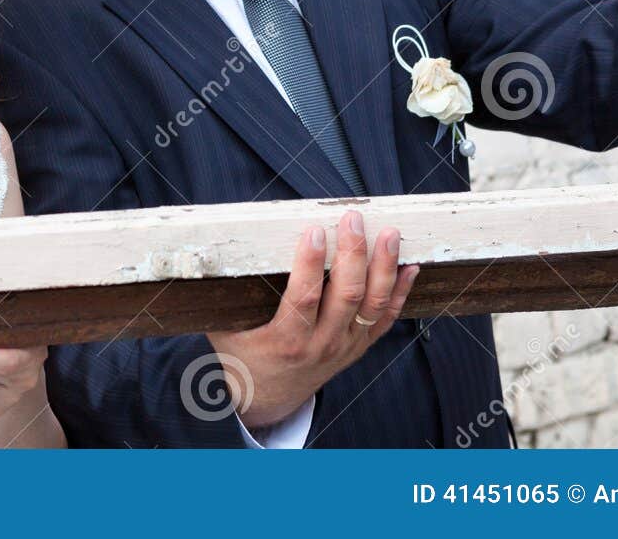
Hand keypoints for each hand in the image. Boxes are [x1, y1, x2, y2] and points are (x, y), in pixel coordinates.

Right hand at [207, 210, 419, 430]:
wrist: (266, 400)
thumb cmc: (241, 356)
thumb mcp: (223, 327)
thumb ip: (224, 292)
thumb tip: (207, 248)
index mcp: (286, 341)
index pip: (305, 298)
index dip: (311, 263)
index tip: (313, 230)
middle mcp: (321, 346)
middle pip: (347, 297)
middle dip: (354, 253)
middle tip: (353, 218)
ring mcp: (344, 347)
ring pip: (373, 306)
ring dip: (384, 268)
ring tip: (389, 234)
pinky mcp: (358, 347)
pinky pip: (386, 319)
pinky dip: (400, 292)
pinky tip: (409, 266)